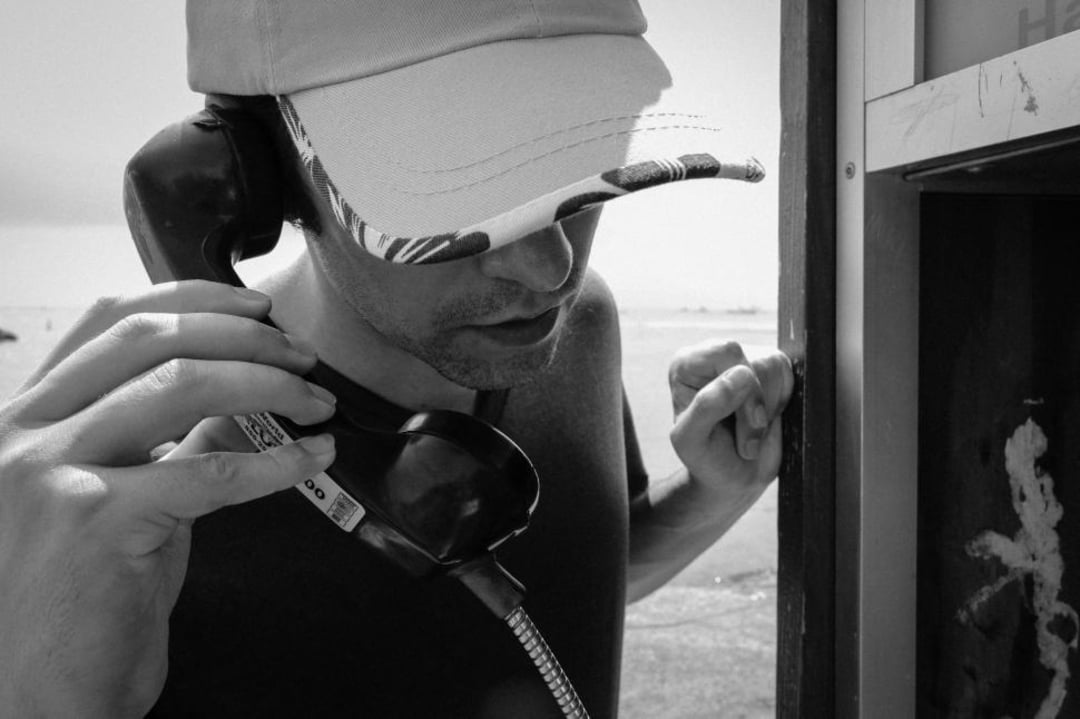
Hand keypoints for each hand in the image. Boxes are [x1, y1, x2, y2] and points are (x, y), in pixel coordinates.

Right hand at [0, 280, 336, 717]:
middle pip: (150, 339)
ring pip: (182, 384)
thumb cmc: (78, 605)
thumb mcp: (123, 503)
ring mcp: (51, 471)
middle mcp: (24, 433)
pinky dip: (277, 460)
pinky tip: (311, 458)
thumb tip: (242, 402)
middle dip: (243, 337)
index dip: (192, 300)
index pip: (109, 322)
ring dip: (269, 385)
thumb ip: (167, 446)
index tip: (256, 308)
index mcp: (27, 419)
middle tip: (301, 357)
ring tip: (315, 401)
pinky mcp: (95, 517)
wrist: (39, 698)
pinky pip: (210, 468)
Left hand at [668, 340, 792, 497]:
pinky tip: (766, 420)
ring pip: (776, 366)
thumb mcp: (691, 441)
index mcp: (686, 364)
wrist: (733, 477)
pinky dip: (783, 403)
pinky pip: (790, 375)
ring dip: (771, 408)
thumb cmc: (707, 458)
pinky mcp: (769, 370)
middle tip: (747, 440)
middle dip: (758, 405)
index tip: (742, 422)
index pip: (727, 352)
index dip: (744, 387)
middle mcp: (713, 356)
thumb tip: (741, 374)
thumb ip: (706, 406)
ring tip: (753, 432)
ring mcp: (744, 360)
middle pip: (756, 361)